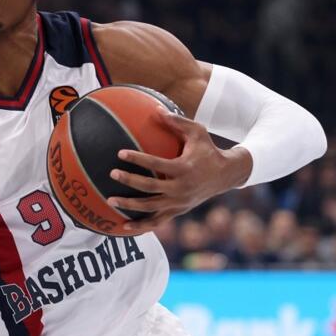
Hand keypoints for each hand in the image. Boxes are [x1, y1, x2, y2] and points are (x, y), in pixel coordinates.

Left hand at [105, 109, 251, 233]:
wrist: (226, 175)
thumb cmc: (208, 150)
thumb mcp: (197, 132)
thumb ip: (177, 122)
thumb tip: (155, 109)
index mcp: (184, 169)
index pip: (156, 164)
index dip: (137, 159)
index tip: (120, 153)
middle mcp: (181, 188)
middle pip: (150, 188)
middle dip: (130, 181)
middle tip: (112, 173)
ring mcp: (179, 203)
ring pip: (151, 208)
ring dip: (130, 206)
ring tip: (110, 200)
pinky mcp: (178, 211)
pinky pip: (157, 222)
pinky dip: (141, 226)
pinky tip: (123, 227)